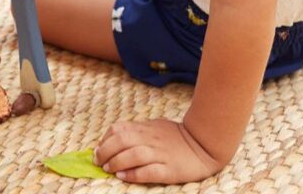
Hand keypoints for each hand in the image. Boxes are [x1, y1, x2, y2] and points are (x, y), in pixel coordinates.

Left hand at [94, 119, 222, 184]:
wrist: (204, 144)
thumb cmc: (178, 137)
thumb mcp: (155, 126)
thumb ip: (138, 131)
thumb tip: (115, 137)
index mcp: (146, 128)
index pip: (119, 129)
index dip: (105, 140)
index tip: (98, 150)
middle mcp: (151, 140)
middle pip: (122, 141)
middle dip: (105, 151)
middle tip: (99, 162)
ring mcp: (161, 154)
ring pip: (133, 155)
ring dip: (116, 162)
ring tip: (109, 169)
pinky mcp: (170, 169)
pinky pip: (149, 171)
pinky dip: (134, 174)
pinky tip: (124, 176)